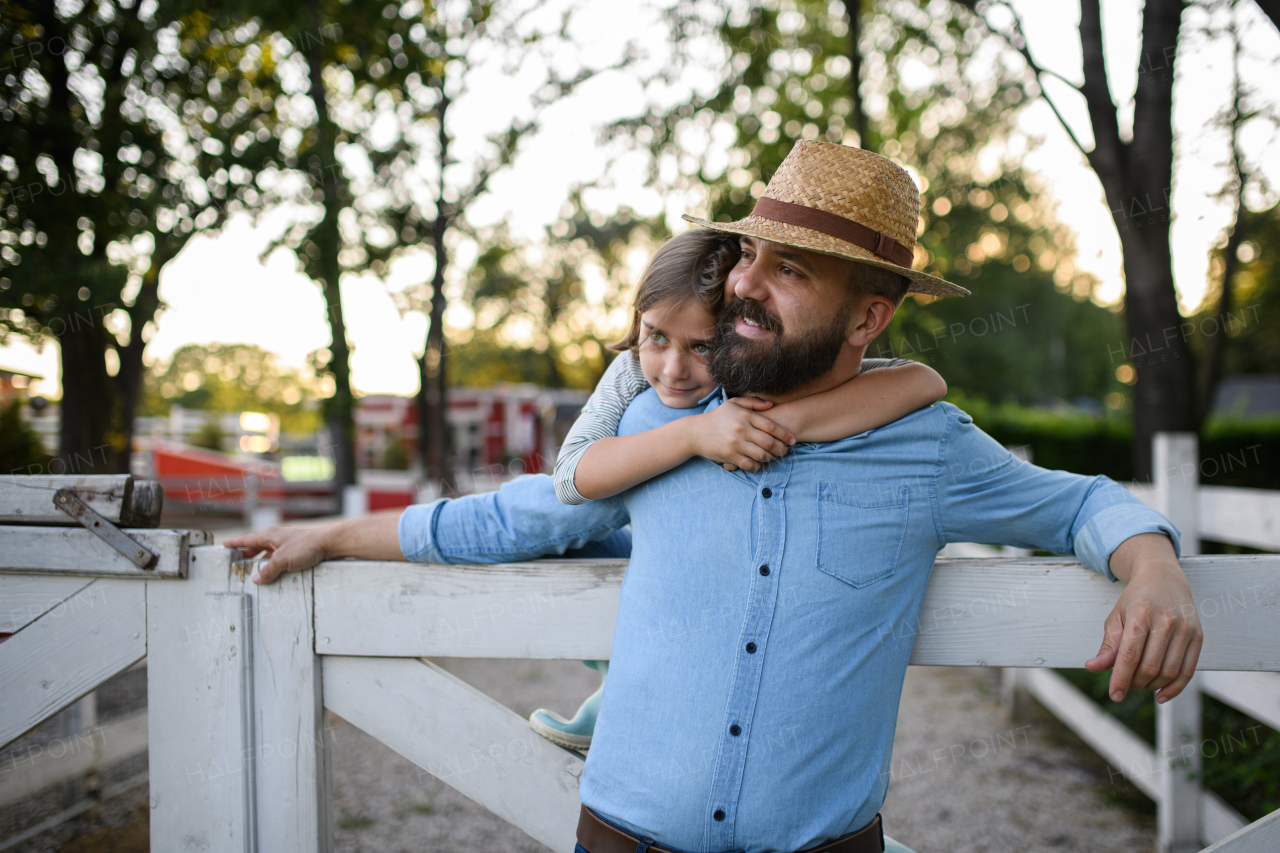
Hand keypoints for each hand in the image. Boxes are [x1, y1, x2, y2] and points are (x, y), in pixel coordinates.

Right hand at [224, 525, 329, 584]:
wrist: (330, 543)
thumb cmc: (306, 546)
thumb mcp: (282, 560)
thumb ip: (268, 570)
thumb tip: (256, 579)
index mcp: (269, 535)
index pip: (247, 540)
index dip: (235, 543)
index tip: (224, 545)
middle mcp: (277, 538)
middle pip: (257, 547)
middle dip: (246, 555)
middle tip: (236, 563)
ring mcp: (287, 544)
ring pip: (268, 553)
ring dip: (260, 562)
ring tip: (253, 572)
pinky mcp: (297, 551)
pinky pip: (279, 558)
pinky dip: (273, 565)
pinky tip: (273, 573)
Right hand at [685, 398, 795, 471]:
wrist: (695, 432)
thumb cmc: (717, 417)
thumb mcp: (733, 404)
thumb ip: (753, 403)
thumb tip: (771, 404)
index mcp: (745, 416)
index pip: (771, 427)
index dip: (785, 435)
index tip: (793, 440)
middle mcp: (742, 429)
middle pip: (769, 442)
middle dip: (781, 449)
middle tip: (785, 452)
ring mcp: (736, 443)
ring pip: (761, 455)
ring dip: (771, 458)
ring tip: (774, 457)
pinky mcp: (730, 455)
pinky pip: (749, 464)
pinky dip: (757, 466)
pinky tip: (759, 464)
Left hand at [1085, 533, 1202, 703]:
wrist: (1163, 577)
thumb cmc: (1135, 600)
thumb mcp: (1116, 617)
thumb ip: (1108, 645)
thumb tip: (1093, 668)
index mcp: (1140, 614)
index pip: (1130, 655)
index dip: (1121, 679)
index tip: (1114, 695)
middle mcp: (1166, 621)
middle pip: (1149, 667)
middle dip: (1134, 683)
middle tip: (1126, 684)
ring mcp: (1185, 629)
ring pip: (1169, 672)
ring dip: (1152, 685)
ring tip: (1140, 683)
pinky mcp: (1198, 636)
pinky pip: (1188, 671)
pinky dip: (1174, 688)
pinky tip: (1160, 695)